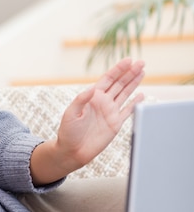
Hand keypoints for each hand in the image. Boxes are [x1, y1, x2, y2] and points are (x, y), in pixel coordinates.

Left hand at [30, 58, 144, 184]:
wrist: (72, 151)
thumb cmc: (68, 132)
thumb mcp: (71, 114)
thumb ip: (81, 100)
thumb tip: (92, 88)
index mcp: (93, 97)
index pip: (108, 79)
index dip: (118, 69)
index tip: (129, 60)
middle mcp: (103, 102)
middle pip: (120, 83)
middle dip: (130, 72)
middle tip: (142, 62)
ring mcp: (110, 112)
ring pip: (125, 94)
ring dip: (134, 83)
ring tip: (143, 71)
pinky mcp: (115, 124)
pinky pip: (128, 111)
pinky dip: (135, 103)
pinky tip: (141, 95)